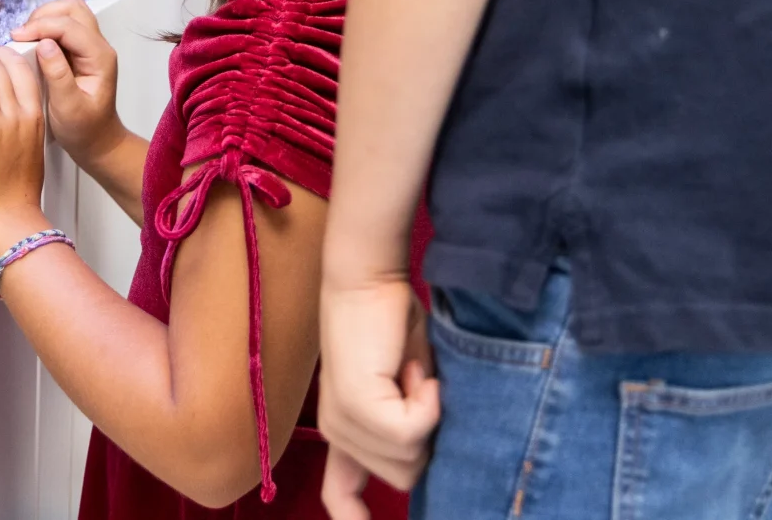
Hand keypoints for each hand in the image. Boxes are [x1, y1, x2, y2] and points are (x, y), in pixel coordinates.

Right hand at [9, 0, 121, 160]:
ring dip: (46, 19)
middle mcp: (98, 47)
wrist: (97, 142)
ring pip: (69, 14)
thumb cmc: (85, 130)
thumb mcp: (68, 108)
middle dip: (45, 15)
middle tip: (22, 34)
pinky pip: (64, 27)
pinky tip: (32, 44)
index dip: (42, 26)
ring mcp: (90, 47)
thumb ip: (57, 75)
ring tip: (26, 38)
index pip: (70, 26)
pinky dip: (46, 28)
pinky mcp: (80, 52)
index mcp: (99, 58)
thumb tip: (44, 45)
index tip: (17, 36)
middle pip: (73, 9)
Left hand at [318, 275, 440, 500]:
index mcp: (345, 429)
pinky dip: (427, 402)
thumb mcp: (409, 384)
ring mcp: (344, 422)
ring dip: (427, 412)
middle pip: (405, 476)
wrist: (368, 276)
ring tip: (411, 369)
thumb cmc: (392, 322)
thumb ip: (413, 422)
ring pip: (411, 457)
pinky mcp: (358, 406)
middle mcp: (338, 430)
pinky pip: (412, 432)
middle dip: (427, 435)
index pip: (339, 493)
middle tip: (417, 382)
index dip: (355, 517)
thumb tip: (434, 453)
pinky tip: (414, 370)